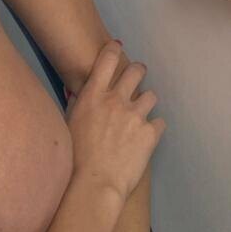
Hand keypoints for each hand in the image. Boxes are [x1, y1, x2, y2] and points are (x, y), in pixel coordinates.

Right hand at [65, 40, 165, 204]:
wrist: (94, 183)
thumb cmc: (75, 156)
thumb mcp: (70, 123)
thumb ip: (80, 105)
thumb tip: (83, 96)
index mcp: (94, 95)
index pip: (108, 59)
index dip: (114, 50)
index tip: (117, 48)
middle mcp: (116, 99)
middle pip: (136, 71)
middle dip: (138, 71)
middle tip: (137, 78)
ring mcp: (136, 115)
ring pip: (151, 95)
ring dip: (147, 102)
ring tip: (142, 113)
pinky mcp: (150, 133)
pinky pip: (160, 122)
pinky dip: (154, 128)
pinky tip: (147, 137)